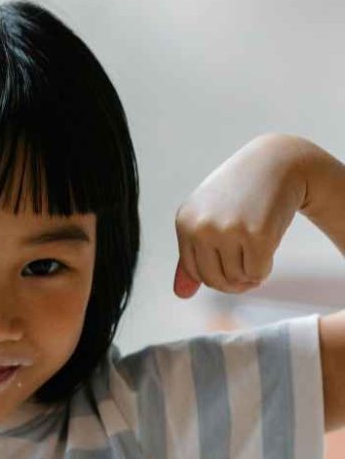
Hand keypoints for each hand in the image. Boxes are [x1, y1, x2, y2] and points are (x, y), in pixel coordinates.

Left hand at [173, 134, 306, 298]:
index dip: (214, 278)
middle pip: (213, 279)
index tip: (229, 271)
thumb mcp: (207, 219)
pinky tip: (267, 251)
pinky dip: (264, 269)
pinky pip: (256, 272)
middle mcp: (202, 227)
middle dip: (232, 283)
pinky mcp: (257, 235)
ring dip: (249, 274)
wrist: (277, 163)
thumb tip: (181, 295)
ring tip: (256, 254)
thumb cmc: (239, 194)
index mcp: (185, 222)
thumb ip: (192, 257)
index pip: (193, 271)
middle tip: (247, 273)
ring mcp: (228, 230)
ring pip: (236, 278)